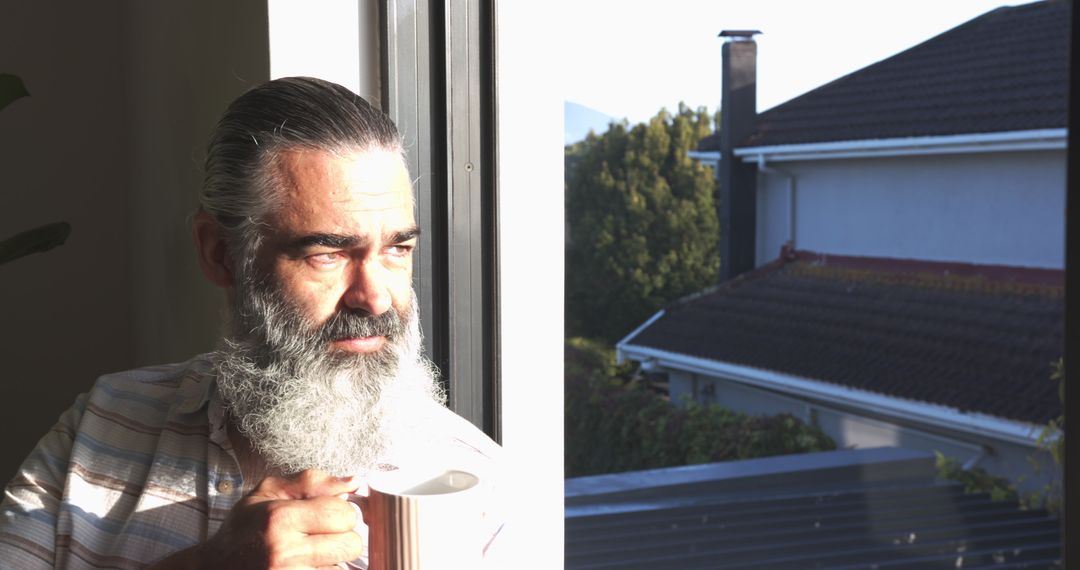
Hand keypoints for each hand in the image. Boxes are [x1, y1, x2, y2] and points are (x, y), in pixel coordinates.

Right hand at [154, 470, 363, 569]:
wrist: (212, 568)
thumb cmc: (243, 527)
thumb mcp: (268, 492)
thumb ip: (313, 482)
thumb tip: (355, 482)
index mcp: (280, 518)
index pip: (344, 514)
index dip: (343, 512)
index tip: (329, 514)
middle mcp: (284, 551)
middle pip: (352, 544)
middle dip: (344, 537)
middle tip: (323, 535)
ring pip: (344, 568)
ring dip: (334, 560)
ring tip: (312, 554)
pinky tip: (308, 565)